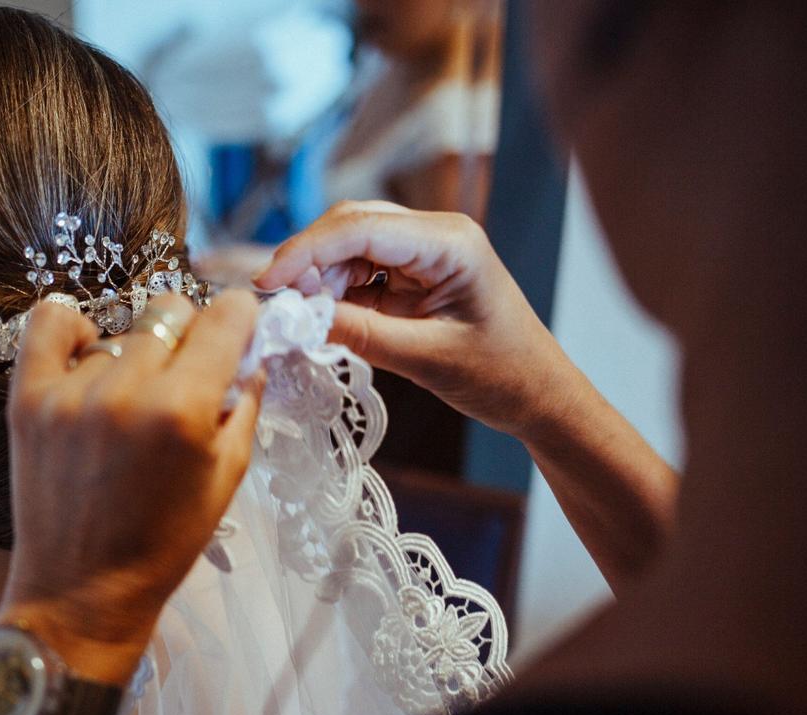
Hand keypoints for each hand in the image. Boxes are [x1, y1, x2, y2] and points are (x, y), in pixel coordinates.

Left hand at [0, 292, 262, 685]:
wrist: (82, 591)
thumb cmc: (164, 544)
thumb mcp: (226, 479)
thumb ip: (244, 405)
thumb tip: (251, 352)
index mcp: (183, 412)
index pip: (224, 319)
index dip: (241, 316)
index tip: (240, 325)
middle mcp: (127, 391)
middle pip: (171, 311)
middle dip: (190, 334)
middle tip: (185, 373)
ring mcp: (71, 392)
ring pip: (121, 331)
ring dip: (136, 355)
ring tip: (131, 401)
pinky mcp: (28, 399)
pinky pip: (51, 323)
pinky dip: (73, 329)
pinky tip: (86, 355)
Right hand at [258, 202, 677, 590]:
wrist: (538, 395)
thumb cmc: (500, 375)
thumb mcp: (426, 358)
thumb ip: (362, 334)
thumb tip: (299, 319)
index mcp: (449, 242)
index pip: (361, 228)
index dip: (306, 251)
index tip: (267, 284)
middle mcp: (434, 234)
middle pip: (350, 226)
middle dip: (307, 261)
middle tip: (277, 305)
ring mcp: (422, 252)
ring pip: (349, 247)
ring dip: (318, 278)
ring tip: (301, 319)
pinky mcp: (412, 274)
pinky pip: (359, 271)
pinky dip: (334, 292)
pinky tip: (322, 317)